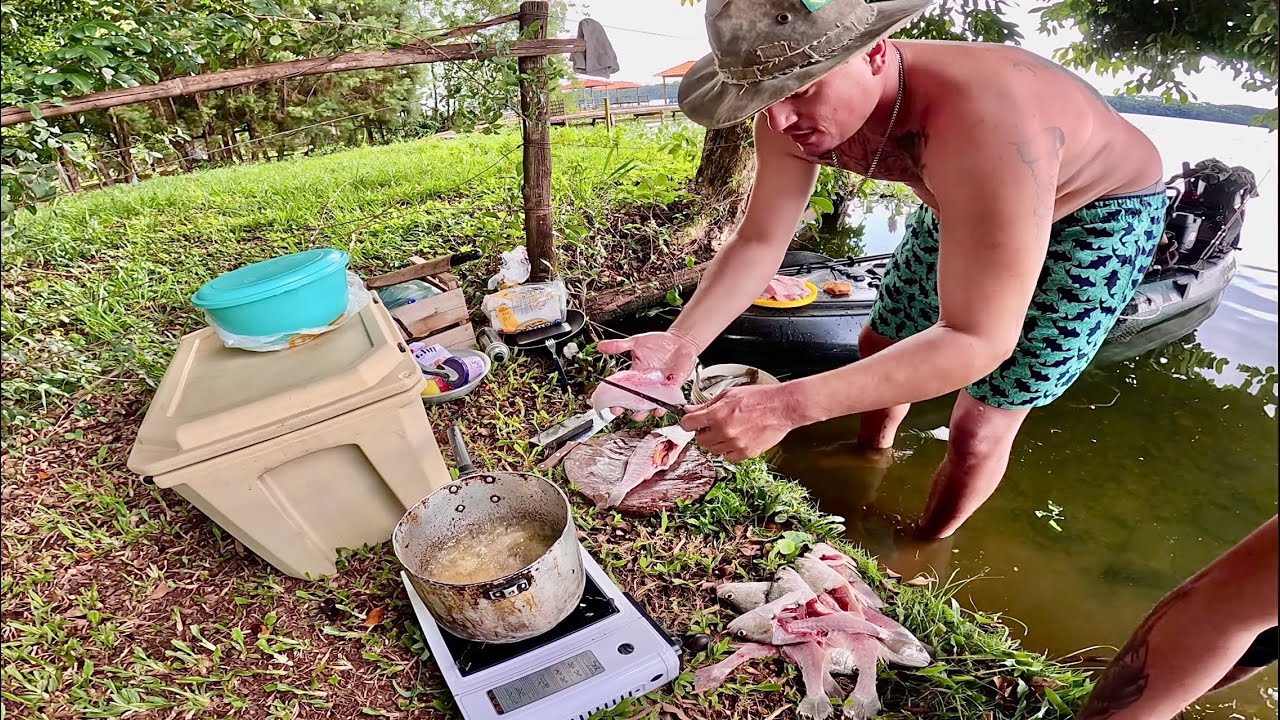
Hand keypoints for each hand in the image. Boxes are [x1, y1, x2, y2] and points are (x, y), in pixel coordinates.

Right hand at [597, 330, 699, 419]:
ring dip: (647, 411)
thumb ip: (618, 345)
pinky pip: (669, 400)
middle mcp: (646, 386)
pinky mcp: (673, 388)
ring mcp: (660, 388)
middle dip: (629, 409)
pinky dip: (665, 405)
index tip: (610, 405)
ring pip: (652, 405)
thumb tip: (600, 346)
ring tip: (642, 413)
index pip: (623, 391)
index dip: (615, 400)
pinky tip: (660, 407)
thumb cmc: (658, 343)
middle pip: (636, 403)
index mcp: (635, 376)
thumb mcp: (636, 342)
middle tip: (622, 410)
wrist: (679, 341)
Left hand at [680, 384, 795, 461]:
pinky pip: (727, 457)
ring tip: (727, 430)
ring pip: (712, 450)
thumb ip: (707, 404)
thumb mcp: (729, 394)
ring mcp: (735, 444)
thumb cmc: (759, 398)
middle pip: (699, 440)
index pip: (688, 424)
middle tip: (712, 424)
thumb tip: (689, 409)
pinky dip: (728, 450)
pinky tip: (735, 439)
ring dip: (715, 441)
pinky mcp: (746, 453)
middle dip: (703, 432)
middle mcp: (724, 431)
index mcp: (717, 414)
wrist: (782, 407)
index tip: (692, 421)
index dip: (688, 422)